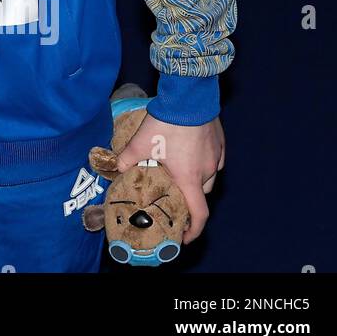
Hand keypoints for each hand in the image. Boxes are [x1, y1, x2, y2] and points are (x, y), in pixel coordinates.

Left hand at [114, 111, 225, 242]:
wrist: (188, 98)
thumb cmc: (167, 124)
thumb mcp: (140, 143)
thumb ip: (127, 158)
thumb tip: (116, 167)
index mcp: (190, 179)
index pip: (199, 214)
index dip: (194, 230)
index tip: (185, 236)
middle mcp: (207, 172)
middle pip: (201, 195)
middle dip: (189, 200)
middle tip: (174, 196)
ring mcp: (217, 157)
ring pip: (208, 177)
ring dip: (196, 180)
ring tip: (179, 172)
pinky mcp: (220, 143)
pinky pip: (214, 161)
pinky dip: (203, 163)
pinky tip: (189, 153)